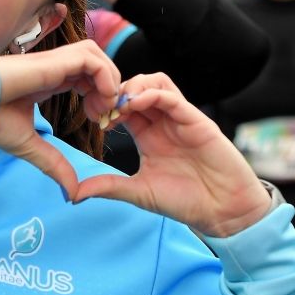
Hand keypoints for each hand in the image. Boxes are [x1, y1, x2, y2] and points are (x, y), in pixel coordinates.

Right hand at [0, 40, 120, 199]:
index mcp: (48, 82)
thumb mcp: (30, 147)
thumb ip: (54, 164)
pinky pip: (90, 59)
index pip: (86, 78)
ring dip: (109, 79)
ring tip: (102, 108)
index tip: (98, 122)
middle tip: (104, 117)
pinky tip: (98, 101)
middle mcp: (53, 68)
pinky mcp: (51, 61)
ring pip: (96, 55)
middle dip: (110, 88)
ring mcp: (53, 62)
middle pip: (96, 64)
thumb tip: (71, 193)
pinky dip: (103, 76)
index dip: (100, 96)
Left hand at [72, 73, 272, 236]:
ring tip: (119, 106)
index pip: (124, 107)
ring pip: (155, 83)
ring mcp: (180, 118)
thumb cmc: (185, 202)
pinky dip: (151, 95)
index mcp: (148, 135)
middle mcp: (163, 122)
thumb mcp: (138, 192)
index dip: (106, 106)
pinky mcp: (196, 120)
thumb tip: (73, 193)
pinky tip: (136, 106)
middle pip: (137, 87)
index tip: (93, 120)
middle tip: (103, 110)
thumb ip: (108, 186)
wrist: (222, 212)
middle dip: (116, 93)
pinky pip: (172, 96)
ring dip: (133, 87)